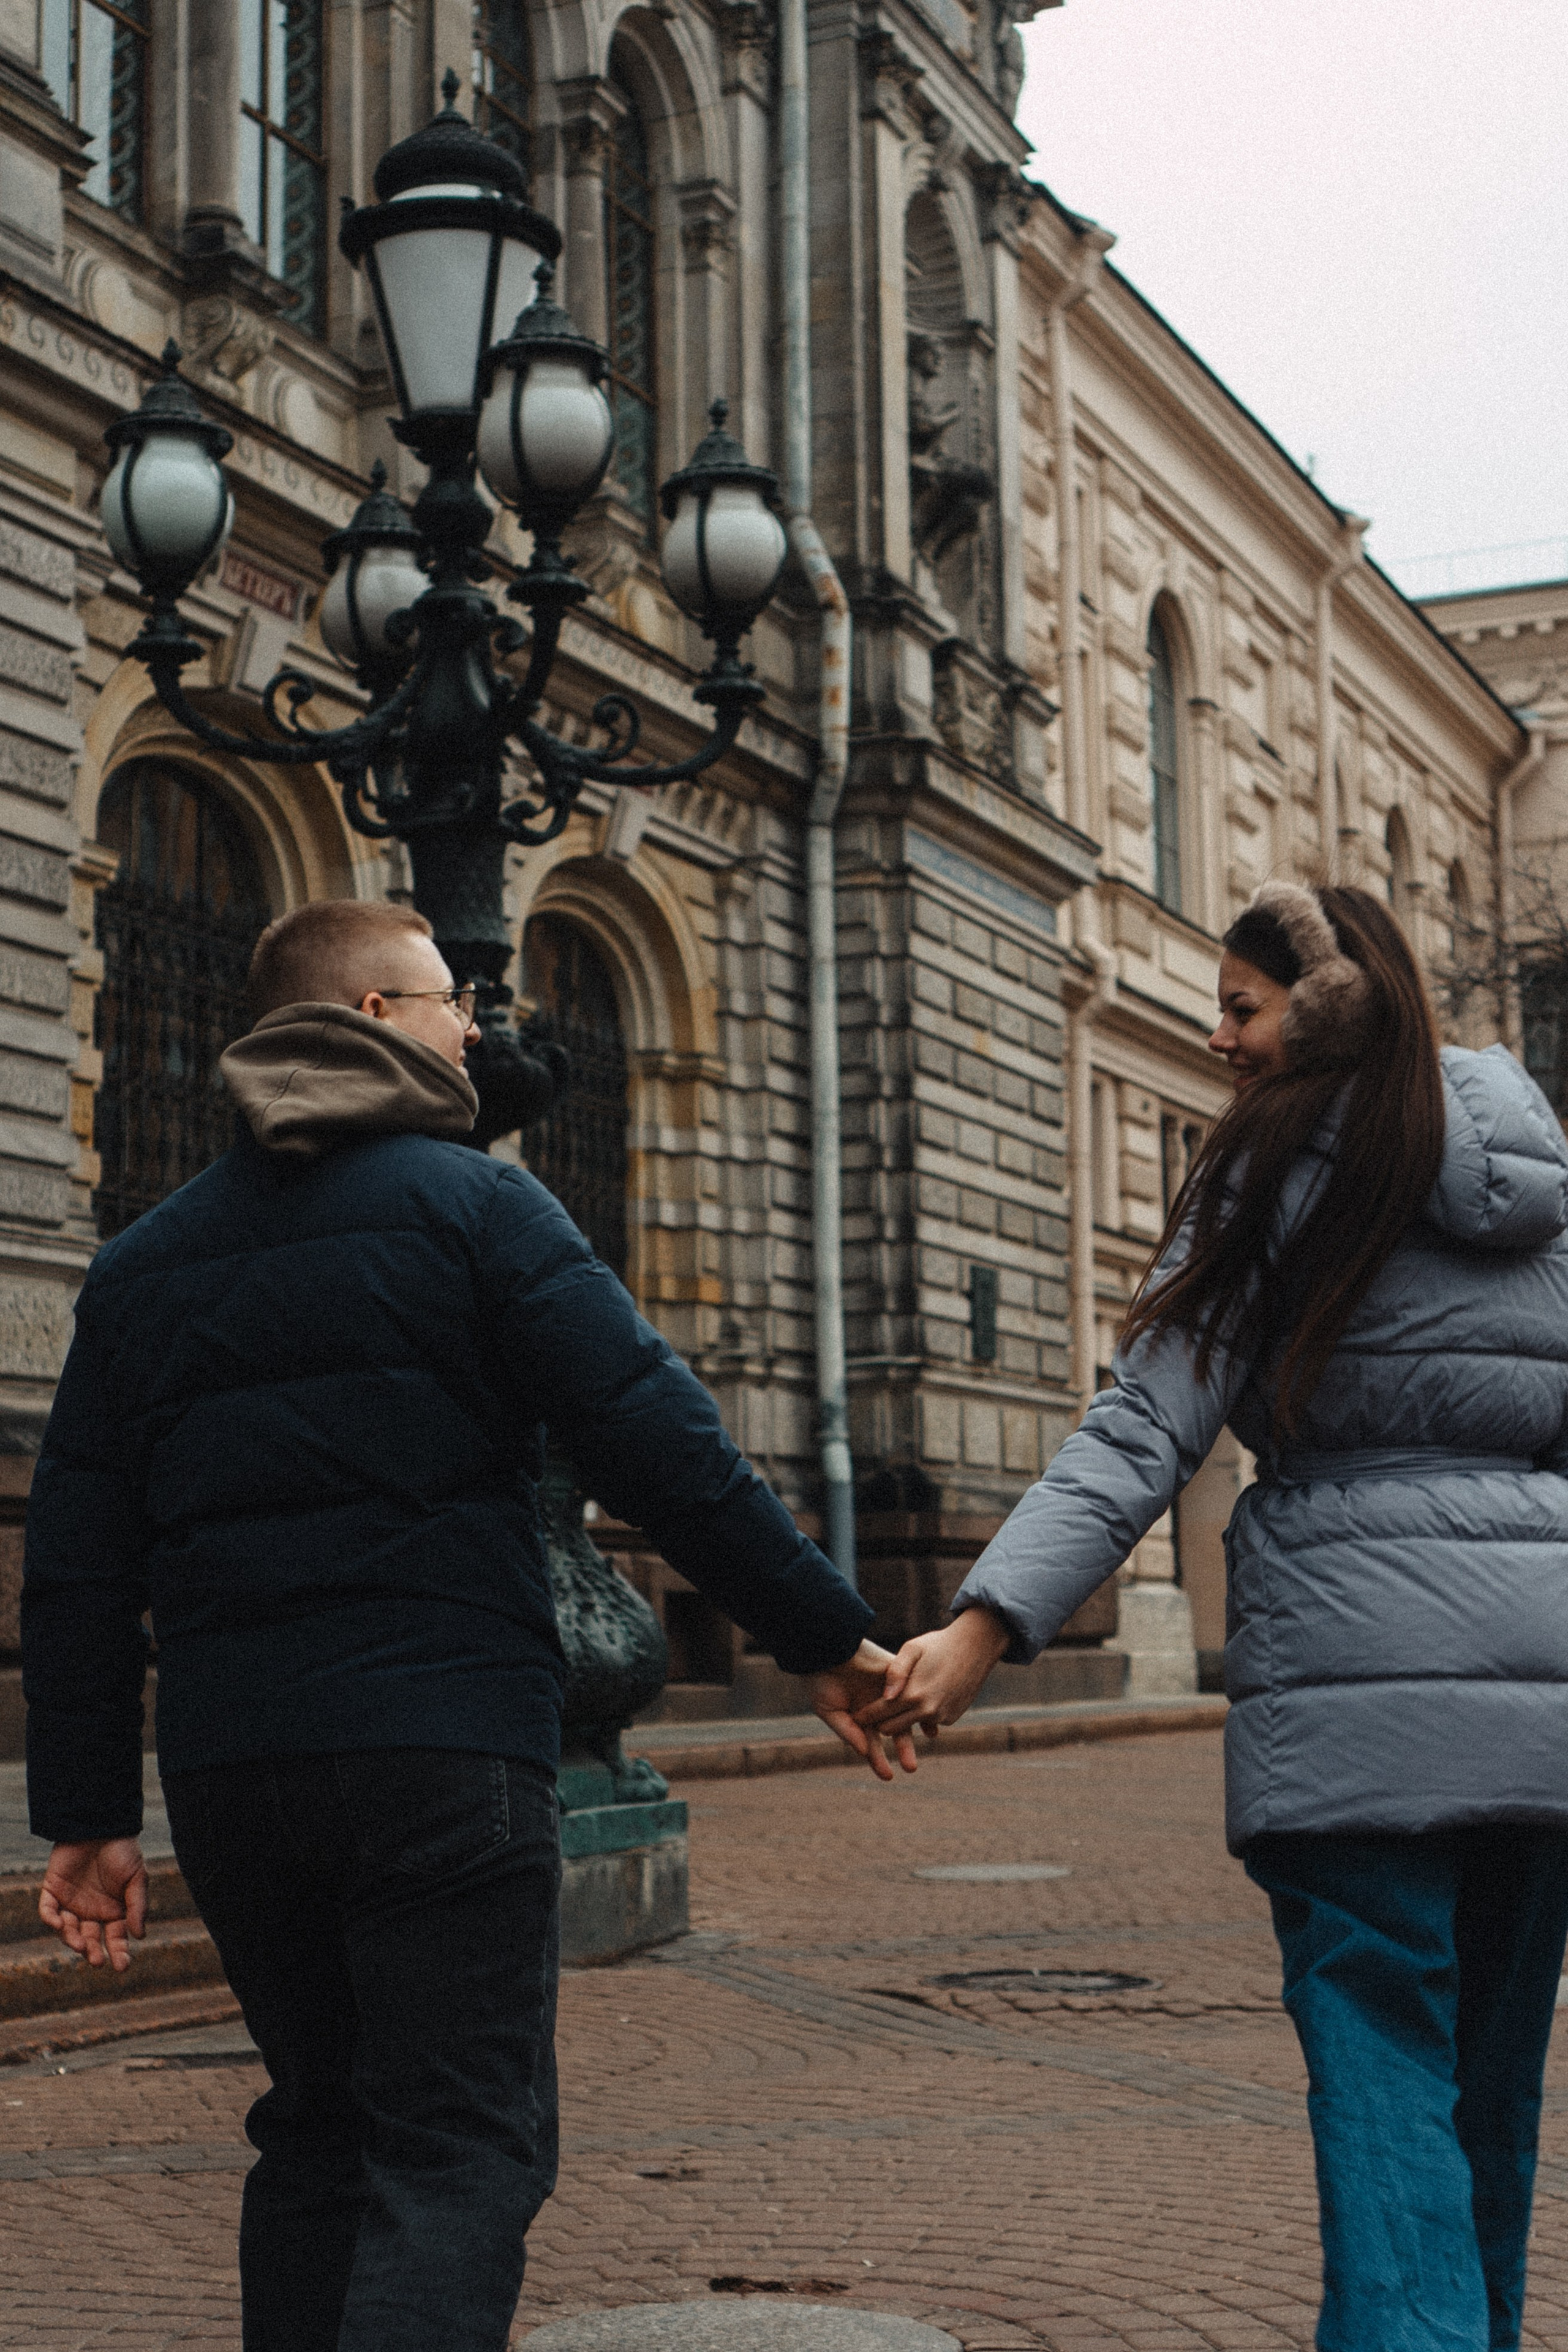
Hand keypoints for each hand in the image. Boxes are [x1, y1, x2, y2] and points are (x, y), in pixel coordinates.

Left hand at [38, 1838, 147, 1972]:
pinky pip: (48, 1911)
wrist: (100, 1824)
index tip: (122, 1966)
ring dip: (72, 1941)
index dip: (118, 1953)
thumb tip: (139, 1936)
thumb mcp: (137, 1878)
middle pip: (90, 1939)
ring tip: (81, 1946)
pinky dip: (51, 1920)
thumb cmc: (122, 1850)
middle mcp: (91, 1911)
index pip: (115, 1938)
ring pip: (68, 1931)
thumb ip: (137, 1906)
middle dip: (93, 1952)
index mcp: (113, 1911)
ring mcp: (70, 1903)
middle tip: (97, 1961)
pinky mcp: (53, 1890)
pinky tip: (61, 1924)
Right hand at [809, 1640, 920, 1780]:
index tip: (888, 1776)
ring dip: (913, 1732)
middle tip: (911, 1769)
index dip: (879, 1759)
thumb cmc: (820, 1680)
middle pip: (894, 1730)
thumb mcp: (829, 1712)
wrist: (822, 1649)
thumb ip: (848, 1732)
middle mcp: (876, 1704)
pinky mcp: (894, 1673)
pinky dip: (918, 1705)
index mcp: (859, 1714)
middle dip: (903, 1750)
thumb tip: (864, 1753)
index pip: (872, 1741)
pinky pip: (909, 1690)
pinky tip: (927, 1722)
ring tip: (923, 1743)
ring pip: (904, 1714)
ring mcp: (886, 1689)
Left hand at [854, 1606, 1011, 1740]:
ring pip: (910, 1726)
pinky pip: (929, 1721)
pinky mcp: (952, 1718)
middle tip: (871, 1713)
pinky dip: (923, 1714)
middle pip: (890, 1729)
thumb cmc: (938, 1644)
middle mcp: (927, 1709)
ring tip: (893, 1706)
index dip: (864, 1716)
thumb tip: (886, 1697)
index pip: (879, 1714)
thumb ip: (895, 1671)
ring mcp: (941, 1716)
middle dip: (879, 1722)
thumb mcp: (912, 1649)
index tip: (853, 1716)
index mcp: (912, 1693)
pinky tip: (924, 1696)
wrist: (976, 1647)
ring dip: (901, 1720)